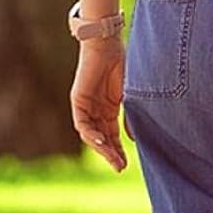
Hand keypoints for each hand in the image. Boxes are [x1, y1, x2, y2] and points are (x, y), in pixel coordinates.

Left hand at [70, 40, 127, 171]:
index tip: (126, 165)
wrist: (107, 44)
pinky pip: (82, 124)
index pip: (113, 135)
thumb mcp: (132, 95)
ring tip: (113, 160)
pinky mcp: (78, 101)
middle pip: (103, 138)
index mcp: (110, 108)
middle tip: (120, 168)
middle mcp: (97, 110)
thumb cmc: (124, 64)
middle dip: (111, 154)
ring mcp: (87, 106)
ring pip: (92, 134)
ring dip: (102, 148)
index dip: (119, 150)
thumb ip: (131, 116)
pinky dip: (92, 134)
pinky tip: (102, 142)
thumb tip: (134, 138)